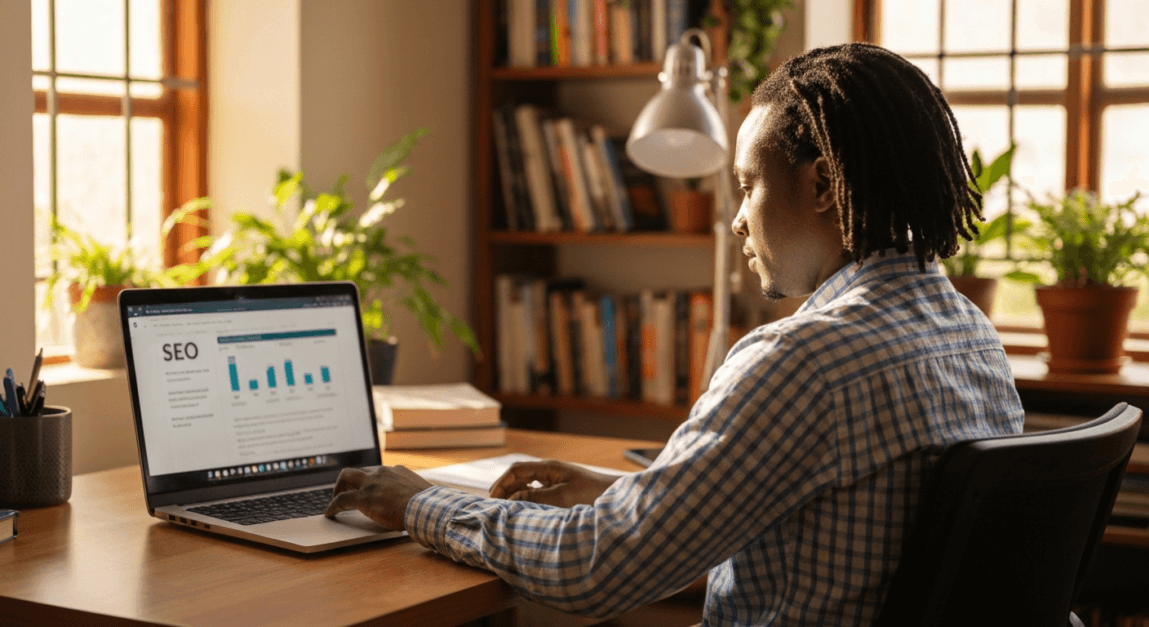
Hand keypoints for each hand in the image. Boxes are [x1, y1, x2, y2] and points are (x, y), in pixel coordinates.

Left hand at [324, 465, 431, 529]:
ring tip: (334, 500)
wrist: (426, 507)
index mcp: (395, 471)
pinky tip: (330, 513)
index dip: (367, 480)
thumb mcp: (418, 492)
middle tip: (344, 491)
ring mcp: (371, 483)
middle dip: (347, 480)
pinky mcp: (363, 497)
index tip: (365, 487)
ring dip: (337, 488)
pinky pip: (341, 499)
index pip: (375, 471)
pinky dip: (333, 506)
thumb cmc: (427, 504)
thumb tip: (411, 501)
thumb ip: (409, 492)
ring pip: (345, 477)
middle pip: (357, 469)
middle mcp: (381, 472)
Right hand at [489, 459, 618, 507]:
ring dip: (514, 496)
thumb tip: (512, 499)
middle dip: (504, 490)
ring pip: (526, 485)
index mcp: (548, 468)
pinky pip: (537, 493)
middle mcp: (549, 472)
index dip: (500, 483)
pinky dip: (526, 500)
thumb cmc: (592, 495)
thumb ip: (536, 498)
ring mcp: (555, 480)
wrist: (615, 498)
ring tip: (505, 510)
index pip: (516, 470)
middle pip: (518, 477)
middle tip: (493, 507)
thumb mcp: (562, 498)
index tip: (491, 498)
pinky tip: (524, 511)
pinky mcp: (561, 490)